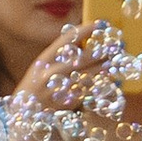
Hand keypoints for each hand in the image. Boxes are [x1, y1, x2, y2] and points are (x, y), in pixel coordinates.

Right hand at [11, 21, 141, 140]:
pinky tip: (110, 81)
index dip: (84, 30)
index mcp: (43, 61)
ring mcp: (58, 89)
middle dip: (100, 50)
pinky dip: (99, 86)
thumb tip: (83, 44)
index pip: (66, 41)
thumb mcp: (41, 69)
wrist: (24, 116)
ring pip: (87, 76)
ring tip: (117, 62)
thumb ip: (59, 59)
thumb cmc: (36, 89)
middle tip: (117, 43)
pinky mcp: (66, 103)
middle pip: (80, 58)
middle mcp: (49, 73)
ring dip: (104, 68)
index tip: (99, 24)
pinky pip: (87, 92)